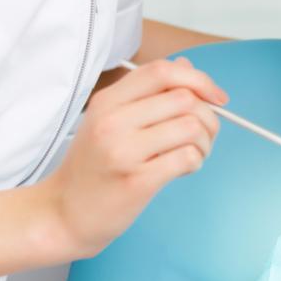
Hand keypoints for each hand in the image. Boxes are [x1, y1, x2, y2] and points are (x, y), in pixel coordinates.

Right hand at [41, 56, 226, 258]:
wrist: (63, 213)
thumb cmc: (93, 166)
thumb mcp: (110, 120)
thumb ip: (148, 93)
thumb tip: (186, 66)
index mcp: (108, 100)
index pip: (161, 71)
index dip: (199, 80)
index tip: (217, 97)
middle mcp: (113, 121)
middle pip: (185, 99)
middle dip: (209, 117)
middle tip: (203, 135)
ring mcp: (123, 151)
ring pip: (192, 128)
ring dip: (205, 142)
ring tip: (195, 153)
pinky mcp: (137, 181)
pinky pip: (187, 158)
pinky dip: (196, 161)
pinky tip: (185, 168)